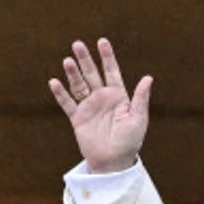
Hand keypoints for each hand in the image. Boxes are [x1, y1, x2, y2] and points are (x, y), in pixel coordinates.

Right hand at [49, 38, 152, 172]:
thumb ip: (141, 98)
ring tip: (67, 60)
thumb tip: (148, 77)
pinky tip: (54, 81)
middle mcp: (102, 98)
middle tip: (77, 44)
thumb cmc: (130, 141)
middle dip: (85, 59)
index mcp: (118, 96)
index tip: (102, 41)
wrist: (114, 162)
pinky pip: (68, 103)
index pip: (111, 71)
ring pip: (79, 85)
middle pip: (92, 74)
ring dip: (72, 73)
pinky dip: (61, 93)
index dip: (107, 56)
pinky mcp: (78, 118)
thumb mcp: (138, 119)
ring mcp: (89, 107)